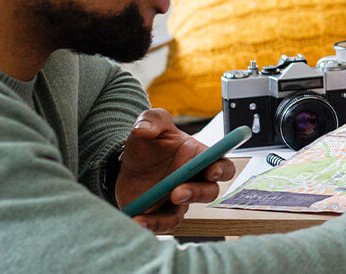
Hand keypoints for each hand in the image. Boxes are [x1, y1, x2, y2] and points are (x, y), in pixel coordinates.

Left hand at [115, 108, 234, 232]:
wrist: (123, 165)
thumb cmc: (146, 145)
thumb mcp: (149, 123)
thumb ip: (152, 119)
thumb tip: (145, 129)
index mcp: (197, 157)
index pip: (220, 164)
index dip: (221, 169)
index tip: (212, 171)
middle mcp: (192, 180)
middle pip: (210, 191)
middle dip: (198, 192)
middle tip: (178, 191)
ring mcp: (179, 198)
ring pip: (187, 210)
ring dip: (174, 210)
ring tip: (156, 206)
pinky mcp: (162, 213)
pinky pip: (164, 223)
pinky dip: (153, 225)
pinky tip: (138, 221)